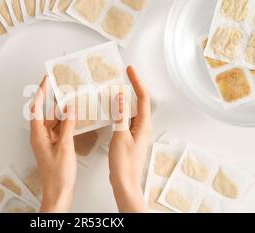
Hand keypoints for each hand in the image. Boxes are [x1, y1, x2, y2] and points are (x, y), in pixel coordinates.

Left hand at [30, 76, 76, 212]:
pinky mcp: (55, 147)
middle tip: (61, 86)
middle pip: (46, 113)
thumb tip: (70, 108)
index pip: (37, 108)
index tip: (46, 80)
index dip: (41, 92)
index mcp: (38, 135)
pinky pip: (60, 130)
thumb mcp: (65, 147)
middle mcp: (41, 137)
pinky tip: (75, 118)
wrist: (59, 193)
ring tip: (71, 99)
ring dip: (62, 112)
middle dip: (53, 99)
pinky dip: (67, 123)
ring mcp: (48, 142)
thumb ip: (68, 126)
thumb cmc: (58, 175)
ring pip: (54, 121)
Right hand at [109, 66, 151, 212]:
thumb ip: (121, 115)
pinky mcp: (130, 138)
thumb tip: (122, 96)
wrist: (125, 182)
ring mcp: (136, 132)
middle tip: (123, 76)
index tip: (130, 70)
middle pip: (139, 102)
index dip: (137, 81)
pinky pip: (126, 119)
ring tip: (114, 90)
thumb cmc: (124, 164)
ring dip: (125, 100)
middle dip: (132, 87)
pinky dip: (120, 111)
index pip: (143, 97)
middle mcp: (142, 127)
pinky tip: (111, 111)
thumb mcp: (120, 136)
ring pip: (132, 110)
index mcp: (143, 125)